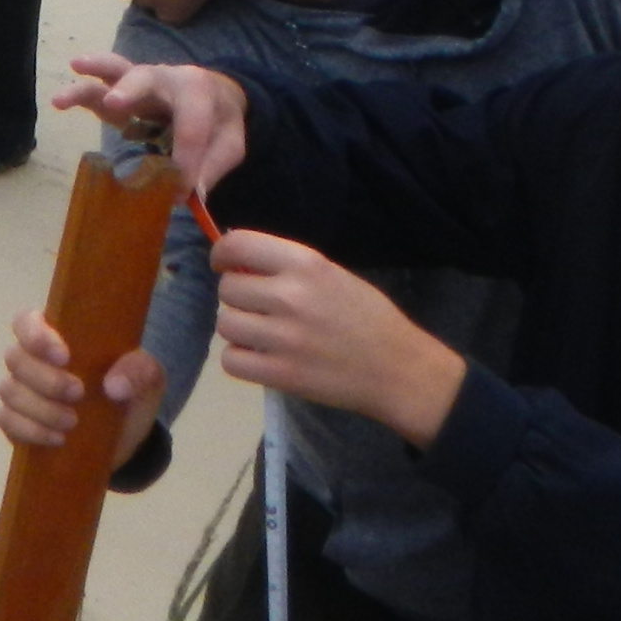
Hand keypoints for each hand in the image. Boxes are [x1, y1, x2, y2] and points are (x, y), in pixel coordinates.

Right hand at [0, 308, 165, 452]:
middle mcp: (32, 359)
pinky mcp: (17, 422)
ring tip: (72, 422)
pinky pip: (7, 421)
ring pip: (10, 391)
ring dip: (40, 408)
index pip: (27, 322)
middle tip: (78, 393)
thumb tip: (114, 387)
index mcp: (56, 335)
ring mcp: (21, 391)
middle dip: (45, 379)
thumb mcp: (147, 377)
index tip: (64, 356)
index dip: (36, 335)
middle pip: (16, 358)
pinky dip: (30, 430)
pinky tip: (57, 439)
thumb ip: (139, 371)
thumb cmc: (130, 392)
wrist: (127, 438)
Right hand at [51, 56, 248, 195]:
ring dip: (94, 80)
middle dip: (130, 91)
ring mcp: (141, 83)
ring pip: (116, 72)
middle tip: (114, 104)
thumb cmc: (218, 120)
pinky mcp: (122, 94)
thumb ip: (214, 164)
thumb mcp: (229, 143)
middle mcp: (166, 78)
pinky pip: (100, 88)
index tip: (183, 193)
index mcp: (199, 90)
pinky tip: (60, 101)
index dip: (186, 160)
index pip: (191, 126)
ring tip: (69, 88)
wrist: (213, 95)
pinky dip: (82, 92)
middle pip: (147, 78)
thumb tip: (192, 191)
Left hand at [209, 231, 467, 445]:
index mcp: (305, 264)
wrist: (398, 370)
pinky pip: (230, 361)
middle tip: (259, 308)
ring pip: (224, 324)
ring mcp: (283, 338)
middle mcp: (289, 296)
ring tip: (262, 335)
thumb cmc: (367, 318)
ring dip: (238, 329)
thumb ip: (286, 266)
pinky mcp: (280, 374)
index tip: (226, 265)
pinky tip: (261, 358)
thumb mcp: (331, 274)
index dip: (222, 255)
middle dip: (238, 297)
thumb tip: (236, 263)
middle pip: (227, 289)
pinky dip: (241, 360)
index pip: (236, 245)